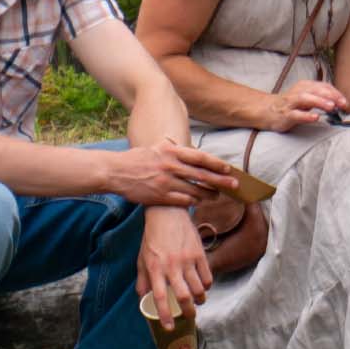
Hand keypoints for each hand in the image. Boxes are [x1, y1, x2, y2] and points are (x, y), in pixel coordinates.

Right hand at [105, 139, 237, 206]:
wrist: (115, 172)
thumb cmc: (136, 159)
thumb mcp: (156, 147)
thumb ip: (173, 148)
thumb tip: (188, 146)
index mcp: (171, 151)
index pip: (201, 158)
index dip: (217, 164)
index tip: (228, 169)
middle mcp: (171, 166)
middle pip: (202, 175)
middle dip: (221, 182)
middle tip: (234, 186)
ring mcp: (166, 182)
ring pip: (195, 190)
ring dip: (208, 194)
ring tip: (216, 196)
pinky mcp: (160, 196)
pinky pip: (182, 201)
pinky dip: (192, 202)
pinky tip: (197, 202)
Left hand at [136, 205, 209, 325]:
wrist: (167, 214)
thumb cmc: (152, 239)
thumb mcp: (142, 259)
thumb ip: (143, 280)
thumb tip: (143, 299)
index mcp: (155, 269)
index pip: (159, 297)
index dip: (165, 315)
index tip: (169, 327)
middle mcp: (172, 266)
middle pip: (184, 296)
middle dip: (188, 312)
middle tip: (189, 316)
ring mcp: (187, 259)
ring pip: (199, 288)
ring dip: (200, 300)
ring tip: (198, 302)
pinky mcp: (200, 253)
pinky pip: (208, 276)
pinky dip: (207, 286)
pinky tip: (204, 287)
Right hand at [260, 79, 347, 131]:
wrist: (266, 110)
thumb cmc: (291, 104)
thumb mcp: (307, 97)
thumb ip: (321, 97)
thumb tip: (340, 102)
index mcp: (305, 86)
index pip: (323, 86)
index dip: (336, 93)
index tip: (345, 102)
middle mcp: (299, 92)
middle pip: (316, 90)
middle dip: (331, 96)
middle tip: (343, 104)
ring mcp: (291, 103)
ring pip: (306, 99)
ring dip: (320, 102)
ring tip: (331, 107)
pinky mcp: (285, 114)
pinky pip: (296, 114)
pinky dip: (306, 116)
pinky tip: (315, 117)